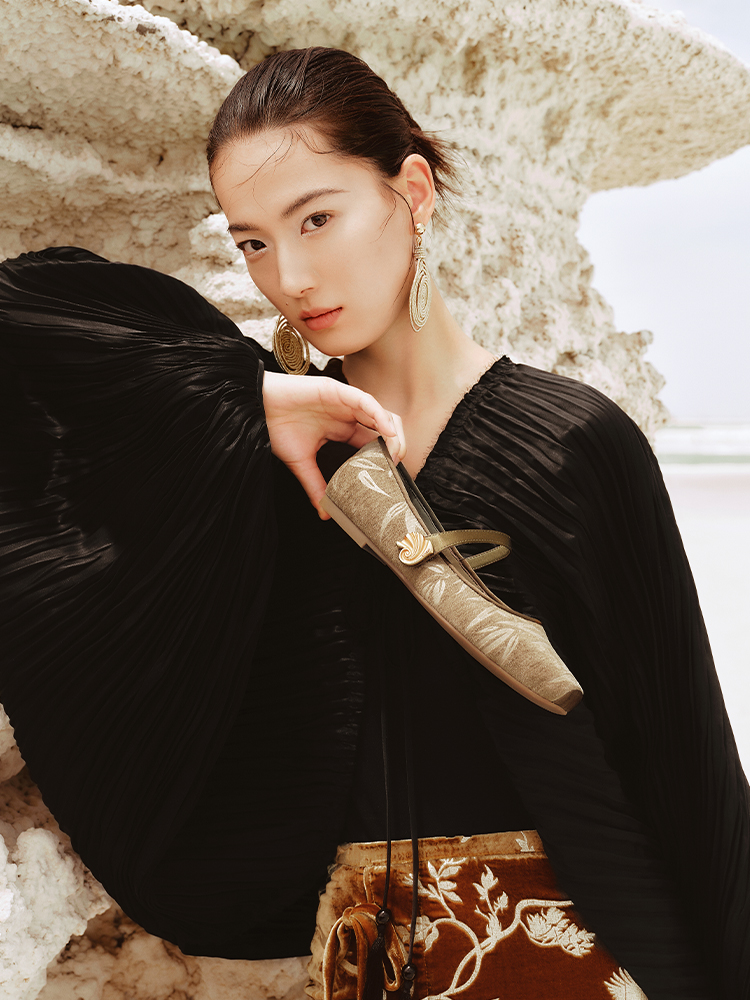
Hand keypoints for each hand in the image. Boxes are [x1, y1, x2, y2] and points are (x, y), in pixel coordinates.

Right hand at [262, 371, 405, 517]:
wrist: (253, 409)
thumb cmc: (275, 428)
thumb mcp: (301, 463)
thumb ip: (316, 485)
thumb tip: (323, 513)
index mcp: (342, 429)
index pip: (373, 442)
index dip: (386, 456)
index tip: (391, 475)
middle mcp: (347, 414)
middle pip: (383, 427)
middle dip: (395, 445)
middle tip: (396, 465)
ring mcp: (343, 401)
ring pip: (379, 413)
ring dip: (392, 432)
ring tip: (395, 451)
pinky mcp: (336, 390)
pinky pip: (364, 400)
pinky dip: (379, 415)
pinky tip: (386, 431)